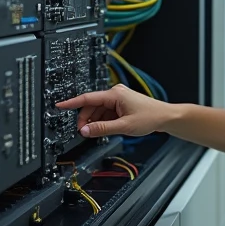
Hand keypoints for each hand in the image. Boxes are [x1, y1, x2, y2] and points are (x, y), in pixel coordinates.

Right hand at [55, 85, 173, 138]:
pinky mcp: (121, 105)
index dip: (71, 103)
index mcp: (114, 94)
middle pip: (92, 106)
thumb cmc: (150, 117)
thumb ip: (102, 129)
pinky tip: (105, 128)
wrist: (165, 117)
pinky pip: (106, 113)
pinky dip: (102, 121)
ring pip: (98, 110)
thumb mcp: (123, 126)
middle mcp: (115, 94)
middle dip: (85, 119)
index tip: (59, 105)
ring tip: (97, 132)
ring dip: (95, 121)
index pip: (87, 98)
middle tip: (83, 132)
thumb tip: (85, 130)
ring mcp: (118, 99)